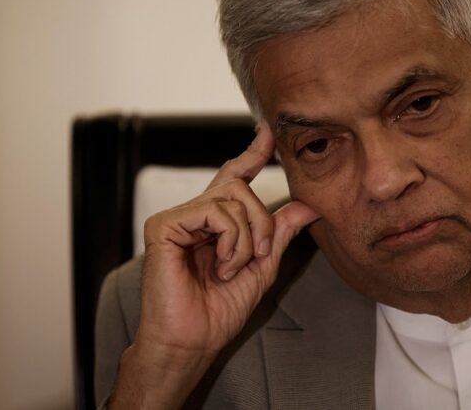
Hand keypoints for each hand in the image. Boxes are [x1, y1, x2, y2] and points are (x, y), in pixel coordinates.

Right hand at [110, 124, 318, 408]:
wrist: (193, 340)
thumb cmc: (219, 310)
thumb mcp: (260, 266)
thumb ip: (278, 233)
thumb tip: (307, 206)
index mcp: (214, 223)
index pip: (234, 177)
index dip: (252, 153)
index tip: (267, 131)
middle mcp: (195, 215)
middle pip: (240, 187)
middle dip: (261, 221)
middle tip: (258, 255)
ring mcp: (177, 218)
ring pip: (231, 199)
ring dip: (246, 239)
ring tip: (232, 269)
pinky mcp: (163, 225)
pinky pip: (213, 212)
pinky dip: (229, 241)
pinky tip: (220, 266)